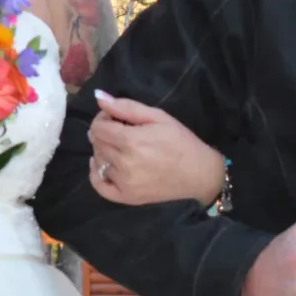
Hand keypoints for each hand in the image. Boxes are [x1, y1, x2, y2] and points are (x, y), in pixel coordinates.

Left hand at [87, 91, 226, 206]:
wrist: (199, 174)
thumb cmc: (181, 142)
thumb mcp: (158, 117)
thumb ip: (126, 107)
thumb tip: (99, 97)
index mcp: (131, 141)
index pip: (98, 127)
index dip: (103, 118)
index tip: (114, 118)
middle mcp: (124, 163)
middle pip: (97, 143)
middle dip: (103, 133)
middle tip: (119, 132)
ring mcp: (124, 183)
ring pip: (98, 162)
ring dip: (103, 151)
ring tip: (119, 148)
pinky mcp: (126, 197)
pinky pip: (99, 186)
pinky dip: (95, 174)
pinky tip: (101, 165)